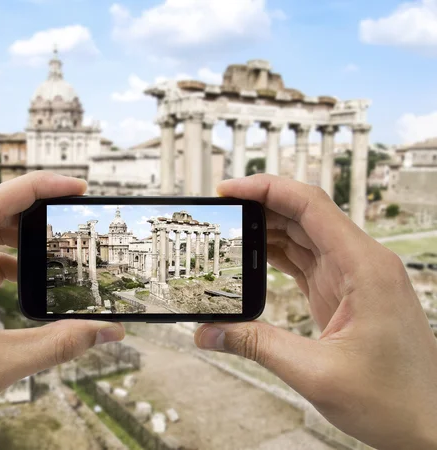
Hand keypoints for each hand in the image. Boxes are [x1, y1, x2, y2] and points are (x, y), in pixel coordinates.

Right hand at [195, 175, 436, 449]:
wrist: (426, 422)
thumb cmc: (396, 399)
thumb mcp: (316, 373)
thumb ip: (257, 346)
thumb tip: (210, 331)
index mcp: (365, 267)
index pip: (310, 205)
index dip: (267, 189)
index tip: (231, 189)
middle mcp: (361, 263)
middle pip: (303, 214)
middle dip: (260, 207)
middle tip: (221, 212)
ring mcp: (353, 276)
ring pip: (303, 235)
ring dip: (266, 230)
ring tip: (229, 233)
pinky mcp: (343, 292)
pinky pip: (305, 259)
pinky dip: (276, 255)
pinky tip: (253, 257)